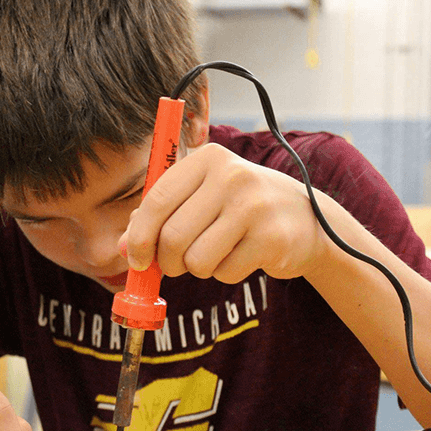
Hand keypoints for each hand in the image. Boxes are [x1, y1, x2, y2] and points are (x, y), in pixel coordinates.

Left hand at [121, 143, 329, 282]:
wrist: (306, 219)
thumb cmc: (239, 208)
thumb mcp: (200, 198)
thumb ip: (159, 217)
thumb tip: (124, 248)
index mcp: (207, 158)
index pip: (156, 200)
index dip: (139, 237)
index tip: (136, 259)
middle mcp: (231, 176)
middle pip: (172, 236)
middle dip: (167, 261)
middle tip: (176, 264)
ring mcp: (254, 206)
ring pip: (196, 260)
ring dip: (198, 268)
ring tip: (216, 253)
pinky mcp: (272, 238)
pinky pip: (225, 271)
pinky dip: (225, 272)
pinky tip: (242, 255)